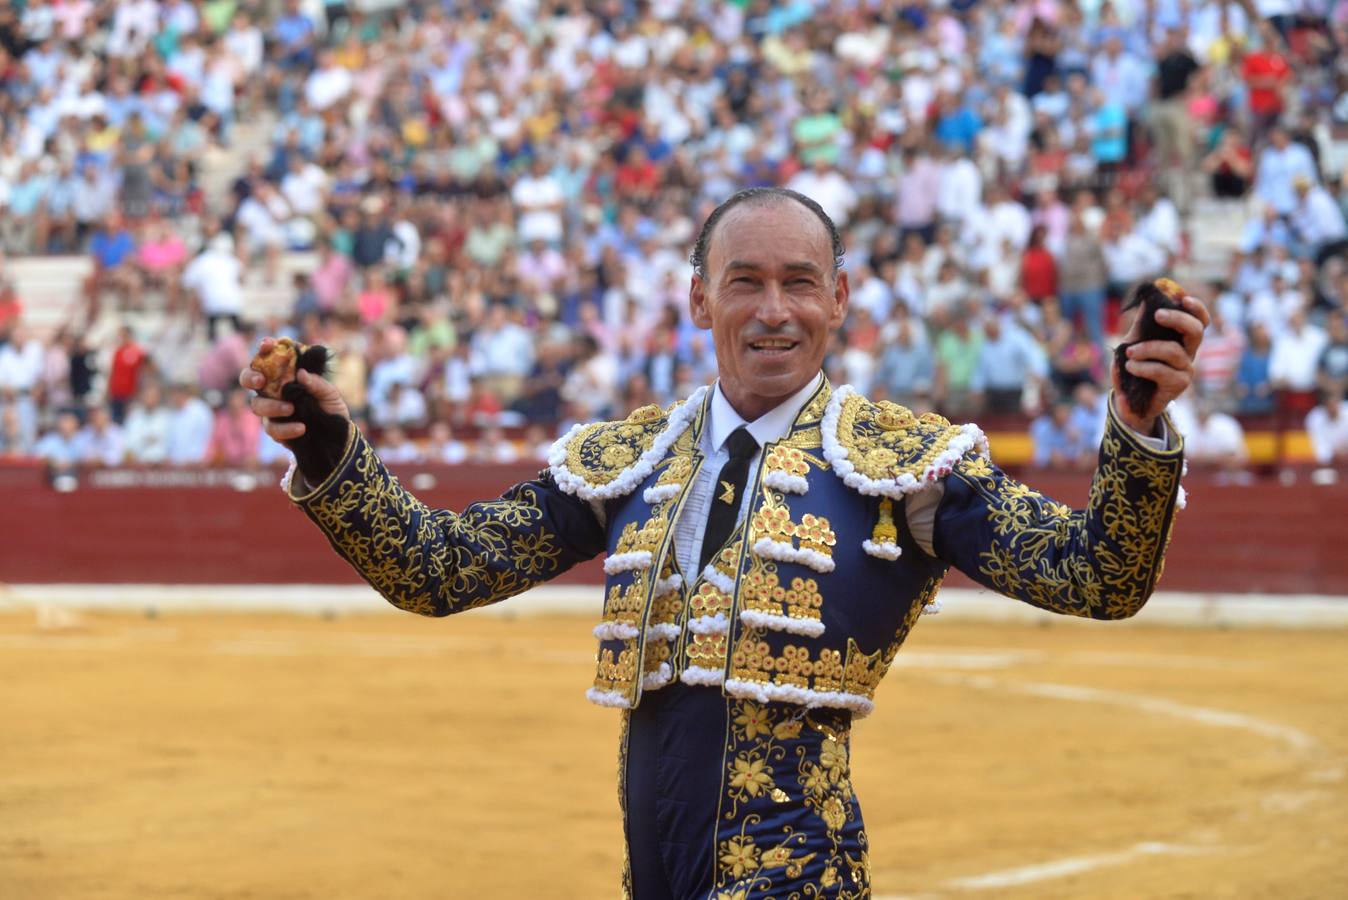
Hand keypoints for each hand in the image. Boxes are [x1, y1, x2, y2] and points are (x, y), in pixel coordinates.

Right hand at [239, 337, 349, 443]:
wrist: (338, 434)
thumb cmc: (330, 407)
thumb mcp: (330, 393)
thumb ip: (317, 383)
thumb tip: (301, 374)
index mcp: (285, 377)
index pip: (269, 359)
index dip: (264, 350)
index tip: (267, 344)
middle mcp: (274, 391)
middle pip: (250, 380)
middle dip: (250, 377)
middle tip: (260, 380)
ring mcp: (272, 410)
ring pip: (257, 405)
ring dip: (271, 406)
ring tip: (291, 409)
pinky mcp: (276, 430)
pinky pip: (272, 429)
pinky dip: (285, 428)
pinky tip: (300, 428)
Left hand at [1111, 293, 1209, 433]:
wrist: (1128, 399)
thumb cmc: (1133, 368)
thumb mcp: (1134, 342)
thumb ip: (1141, 324)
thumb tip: (1145, 298)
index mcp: (1181, 339)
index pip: (1200, 321)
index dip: (1197, 308)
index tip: (1182, 298)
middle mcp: (1188, 353)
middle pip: (1197, 331)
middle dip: (1178, 319)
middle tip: (1157, 315)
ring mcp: (1186, 369)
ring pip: (1174, 351)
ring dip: (1148, 348)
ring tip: (1129, 353)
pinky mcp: (1179, 385)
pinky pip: (1162, 370)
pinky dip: (1143, 366)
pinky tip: (1130, 366)